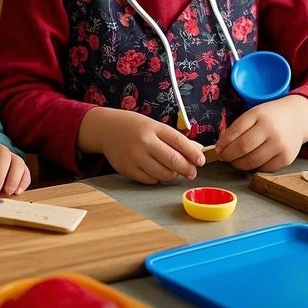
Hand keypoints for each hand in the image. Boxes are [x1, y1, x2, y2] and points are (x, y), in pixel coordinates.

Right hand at [77, 106, 205, 183]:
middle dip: (187, 169)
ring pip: (163, 174)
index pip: (179, 142)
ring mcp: (134, 157)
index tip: (201, 161)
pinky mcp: (127, 169)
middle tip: (191, 172)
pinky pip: (150, 180)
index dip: (193, 153)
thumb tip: (198, 150)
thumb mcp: (155, 126)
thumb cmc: (135, 127)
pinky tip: (157, 172)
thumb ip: (175, 138)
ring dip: (173, 175)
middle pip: (173, 160)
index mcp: (154, 128)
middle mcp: (144, 142)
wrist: (106, 129)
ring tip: (174, 172)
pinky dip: (157, 178)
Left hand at [215, 94, 307, 170]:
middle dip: (228, 155)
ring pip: (252, 162)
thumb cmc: (270, 116)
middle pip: (243, 148)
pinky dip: (254, 167)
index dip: (223, 143)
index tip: (218, 149)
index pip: (236, 131)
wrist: (297, 118)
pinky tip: (251, 161)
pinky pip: (264, 169)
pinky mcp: (286, 158)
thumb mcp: (253, 114)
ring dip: (239, 164)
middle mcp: (272, 130)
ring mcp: (280, 146)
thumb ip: (238, 128)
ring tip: (235, 161)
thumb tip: (221, 147)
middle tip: (224, 157)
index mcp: (260, 115)